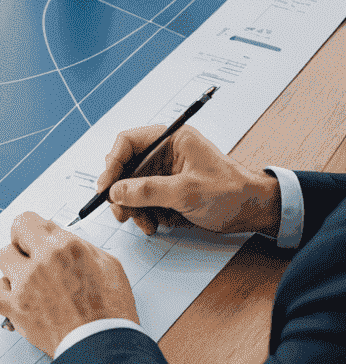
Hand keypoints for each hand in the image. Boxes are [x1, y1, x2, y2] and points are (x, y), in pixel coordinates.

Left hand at [0, 211, 137, 356]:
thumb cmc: (112, 312)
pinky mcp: (15, 309)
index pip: (29, 220)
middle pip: (13, 236)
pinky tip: (12, 297)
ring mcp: (25, 285)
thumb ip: (80, 245)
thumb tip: (60, 237)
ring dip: (13, 266)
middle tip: (31, 256)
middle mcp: (41, 262)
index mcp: (65, 247)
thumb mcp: (109, 265)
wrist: (105, 347)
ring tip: (28, 279)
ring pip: (2, 259)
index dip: (33, 229)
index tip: (35, 237)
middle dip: (22, 244)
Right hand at [99, 124, 281, 237]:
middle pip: (127, 167)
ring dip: (135, 207)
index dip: (112, 164)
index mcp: (171, 139)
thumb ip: (148, 190)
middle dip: (122, 192)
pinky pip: (146, 198)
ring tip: (145, 224)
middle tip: (121, 213)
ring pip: (133, 186)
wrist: (257, 211)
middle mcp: (166, 152)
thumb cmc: (231, 193)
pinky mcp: (170, 188)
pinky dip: (146, 213)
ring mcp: (167, 171)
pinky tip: (157, 223)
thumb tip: (115, 192)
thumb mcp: (187, 192)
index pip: (128, 142)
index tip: (106, 187)